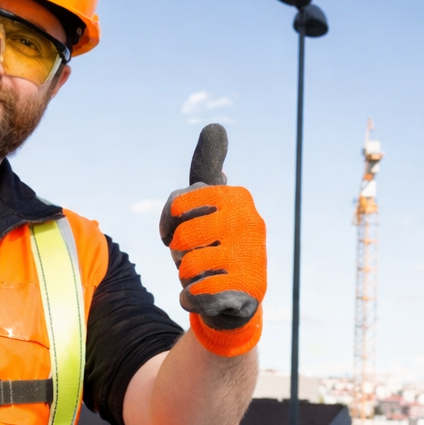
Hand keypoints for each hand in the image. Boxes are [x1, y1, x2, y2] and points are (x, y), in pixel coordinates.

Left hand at [159, 124, 266, 356]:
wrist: (231, 299)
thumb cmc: (211, 245)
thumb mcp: (203, 206)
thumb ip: (205, 168)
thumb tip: (216, 125)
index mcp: (237, 198)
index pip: (178, 204)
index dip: (169, 222)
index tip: (176, 229)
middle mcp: (252, 223)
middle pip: (183, 237)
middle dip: (179, 252)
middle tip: (196, 254)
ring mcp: (255, 256)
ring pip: (188, 266)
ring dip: (186, 275)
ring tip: (206, 274)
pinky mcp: (250, 289)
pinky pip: (196, 293)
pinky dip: (191, 298)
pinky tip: (207, 296)